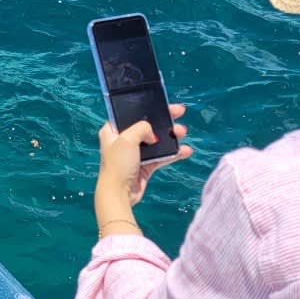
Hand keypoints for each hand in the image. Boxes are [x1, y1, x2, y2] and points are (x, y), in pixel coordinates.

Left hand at [93, 106, 191, 236]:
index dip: (147, 108)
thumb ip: (142, 128)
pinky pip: (161, 156)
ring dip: (171, 136)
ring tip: (183, 133)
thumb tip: (153, 134)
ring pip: (157, 141)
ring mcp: (135, 154)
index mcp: (113, 131)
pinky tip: (186, 151)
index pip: (131, 113)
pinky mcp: (145, 166)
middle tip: (180, 112)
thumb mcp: (127, 138)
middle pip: (147, 125)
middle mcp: (123, 140)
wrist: (119, 194)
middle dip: (164, 120)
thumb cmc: (119, 163)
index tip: (164, 104)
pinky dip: (173, 153)